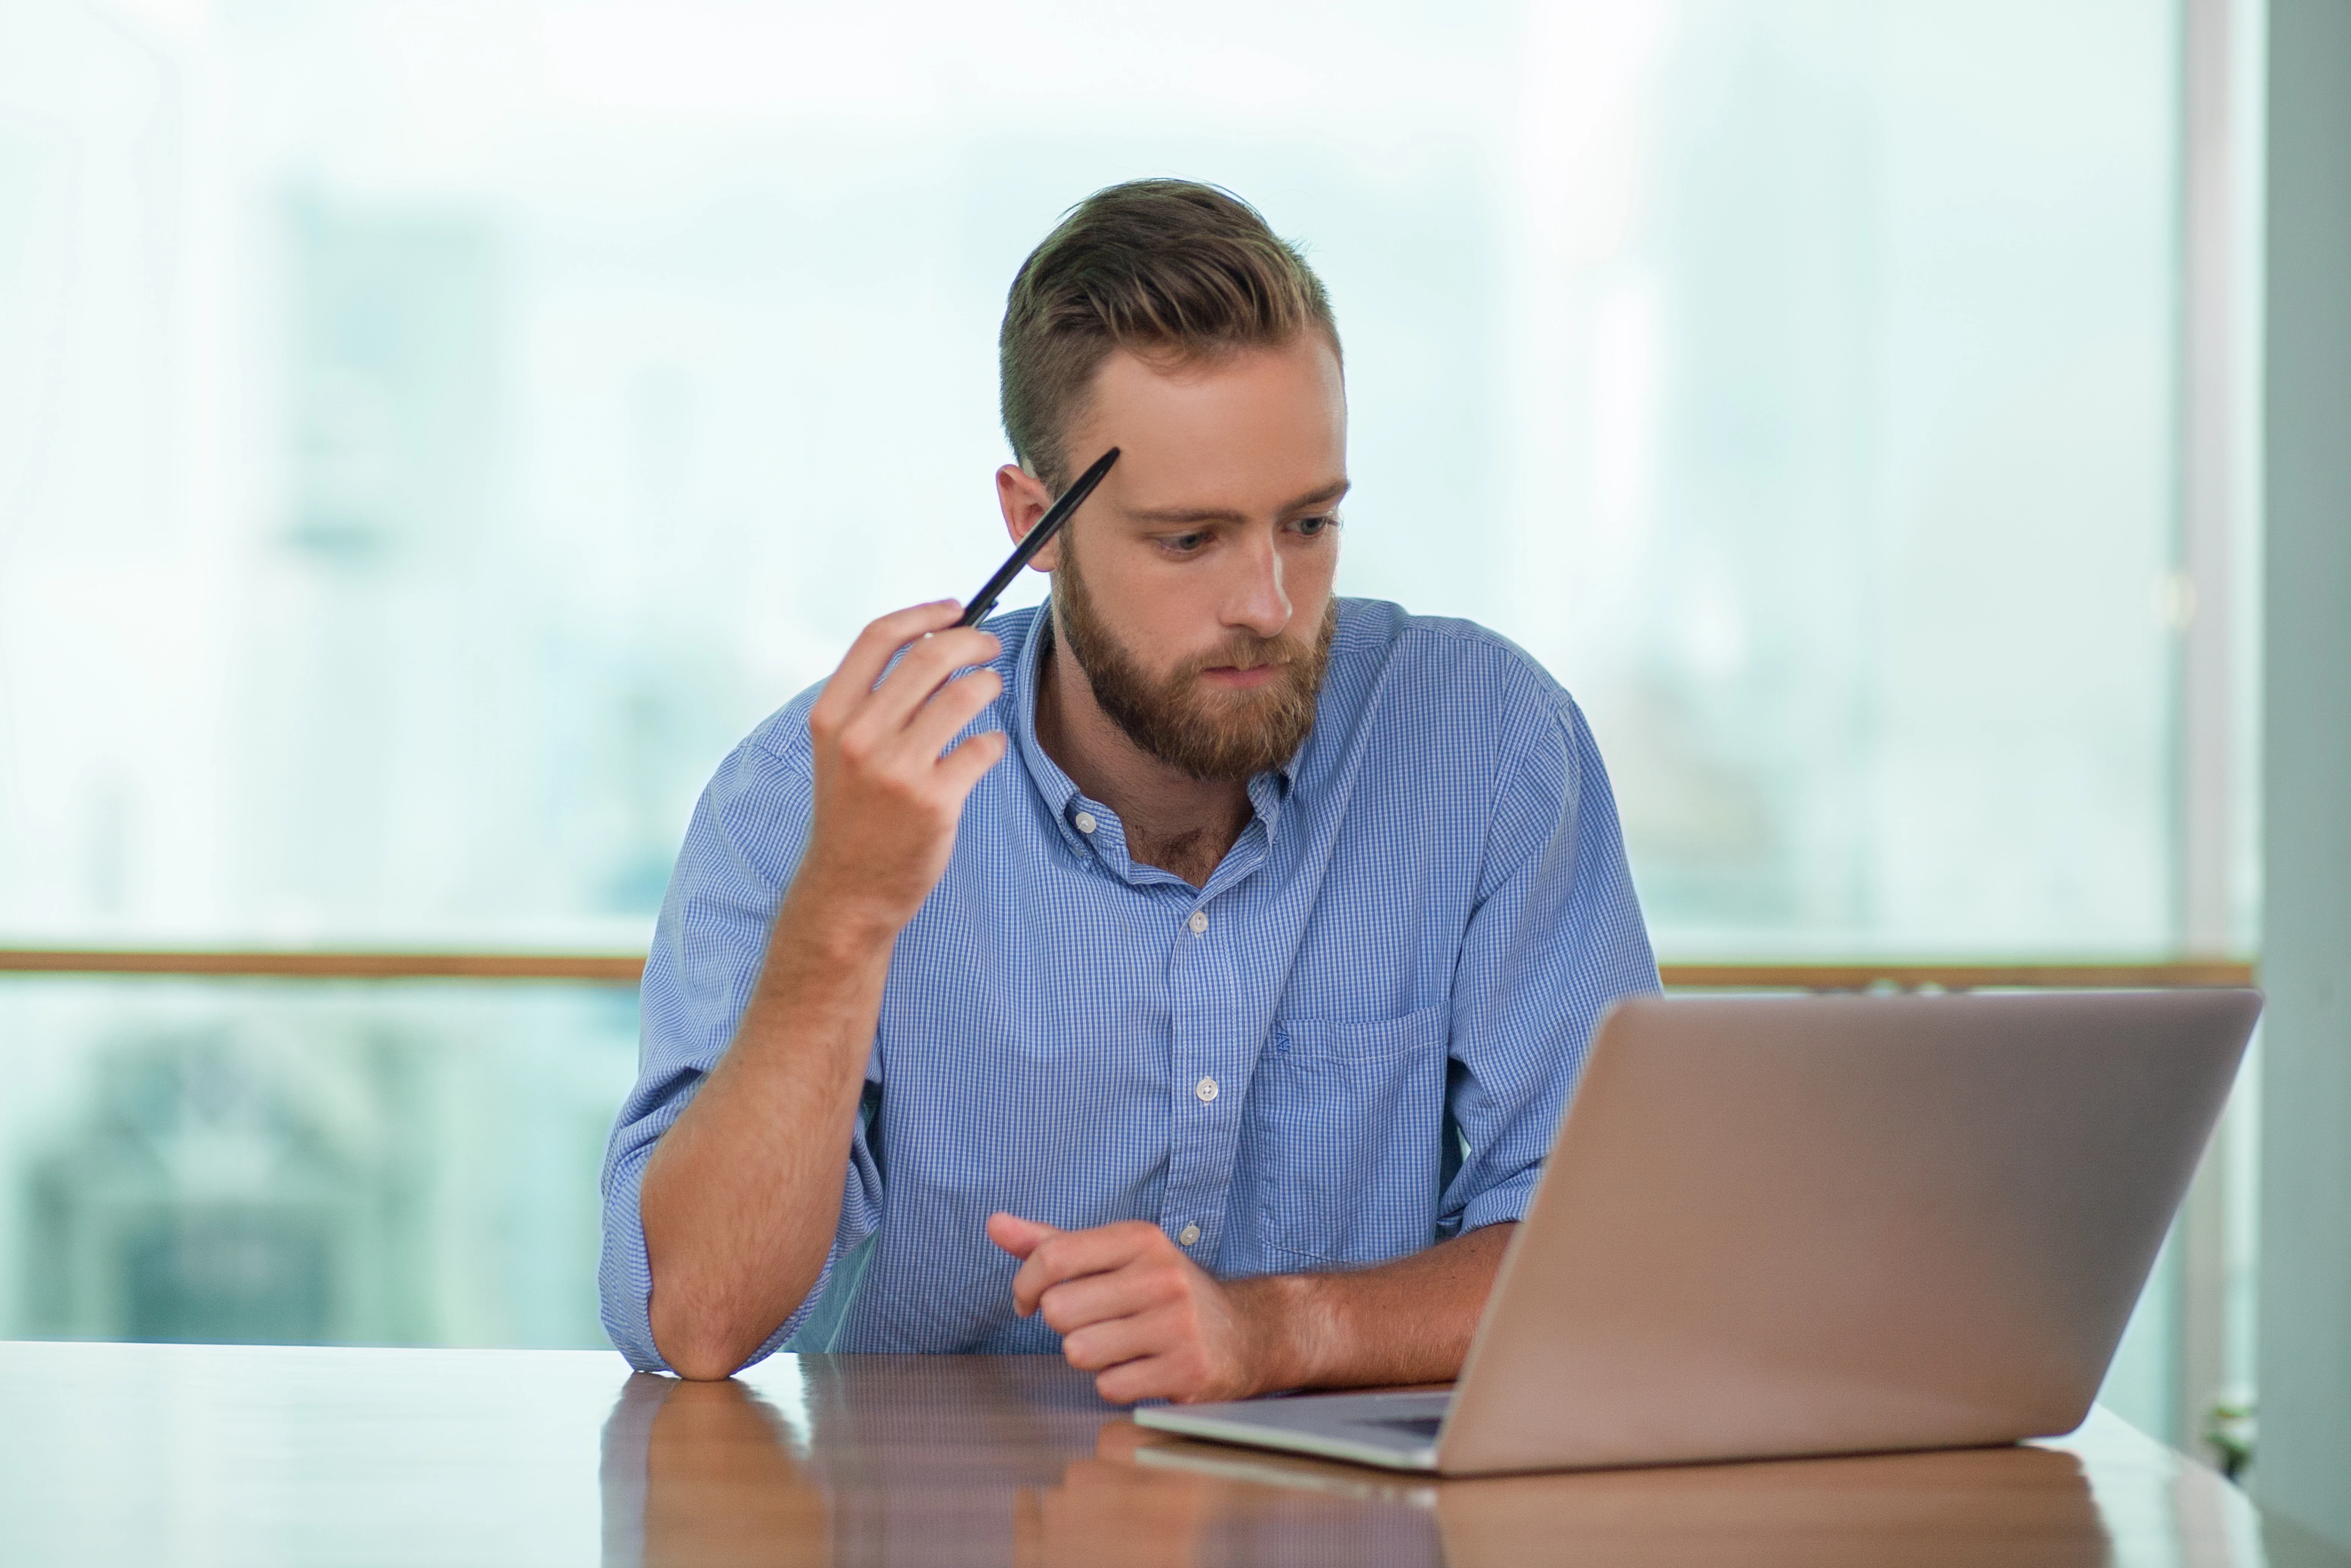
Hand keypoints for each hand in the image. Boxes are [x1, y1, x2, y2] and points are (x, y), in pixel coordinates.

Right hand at [796, 601, 1007, 935]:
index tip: (955, 609)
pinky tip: (986, 748)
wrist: (847, 892)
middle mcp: (860, 737)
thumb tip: (933, 647)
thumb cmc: (852, 816)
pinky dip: (993, 741)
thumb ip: (873, 703)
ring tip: (991, 690)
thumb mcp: (839, 752)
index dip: (924, 614)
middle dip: (972, 641)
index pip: (878, 638)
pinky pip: (983, 747)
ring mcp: (897, 769)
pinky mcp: (935, 801)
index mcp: (832, 717)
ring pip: (963, 694)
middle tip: (989, 647)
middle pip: (930, 656)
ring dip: (988, 684)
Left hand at [987, 1214, 1295, 1404]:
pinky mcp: (1186, 1371)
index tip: (1029, 1301)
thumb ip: (1052, 1242)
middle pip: (1060, 1310)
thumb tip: (994, 1224)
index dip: (1025, 1286)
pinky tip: (1141, 1368)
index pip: (1052, 1257)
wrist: (1245, 1332)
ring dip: (1090, 1355)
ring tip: (1119, 1345)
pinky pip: (1110, 1386)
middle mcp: (1161, 1277)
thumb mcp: (1114, 1257)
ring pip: (1080, 1351)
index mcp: (1140, 1239)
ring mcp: (1177, 1325)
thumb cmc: (1162, 1292)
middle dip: (1065, 1325)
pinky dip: (1116, 1383)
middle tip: (1092, 1323)